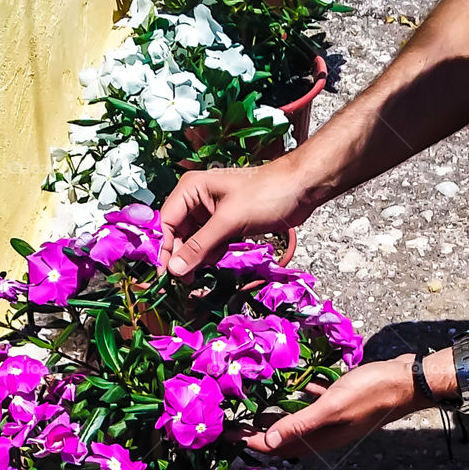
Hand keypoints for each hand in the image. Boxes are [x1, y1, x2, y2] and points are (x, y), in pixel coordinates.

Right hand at [159, 163, 308, 276]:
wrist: (301, 189)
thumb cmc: (266, 194)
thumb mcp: (229, 221)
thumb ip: (200, 245)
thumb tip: (175, 269)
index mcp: (191, 189)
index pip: (167, 222)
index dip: (167, 248)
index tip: (170, 273)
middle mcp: (197, 199)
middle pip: (179, 233)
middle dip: (183, 255)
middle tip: (187, 280)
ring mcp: (212, 212)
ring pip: (194, 240)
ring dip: (198, 257)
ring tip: (204, 270)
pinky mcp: (226, 222)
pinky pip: (210, 242)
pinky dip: (211, 253)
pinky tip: (218, 259)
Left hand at [243, 355, 428, 456]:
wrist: (408, 381)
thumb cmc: (372, 392)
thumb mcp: (333, 407)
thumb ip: (300, 424)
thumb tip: (269, 443)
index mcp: (320, 438)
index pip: (276, 446)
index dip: (249, 442)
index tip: (224, 436)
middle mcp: (323, 432)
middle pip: (281, 436)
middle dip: (255, 431)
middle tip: (230, 420)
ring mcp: (332, 417)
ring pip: (294, 420)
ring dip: (273, 413)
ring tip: (250, 402)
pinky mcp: (339, 401)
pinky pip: (310, 402)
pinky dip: (295, 395)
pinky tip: (286, 383)